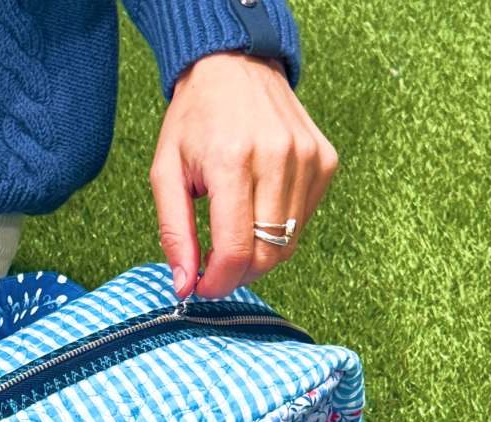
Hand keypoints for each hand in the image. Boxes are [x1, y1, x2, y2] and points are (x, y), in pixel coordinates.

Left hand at [150, 52, 337, 298]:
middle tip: (214, 264)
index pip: (236, 249)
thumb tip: (184, 286)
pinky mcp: (325, 160)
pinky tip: (255, 210)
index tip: (201, 287)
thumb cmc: (194, 122)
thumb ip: (174, 235)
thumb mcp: (165, 175)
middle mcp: (278, 158)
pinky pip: (302, 221)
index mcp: (232, 161)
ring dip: (257, 254)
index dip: (219, 282)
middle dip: (237, 274)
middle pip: (267, 254)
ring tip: (231, 235)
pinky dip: (277, 231)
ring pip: (288, 244)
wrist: (235, 66)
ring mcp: (308, 158)